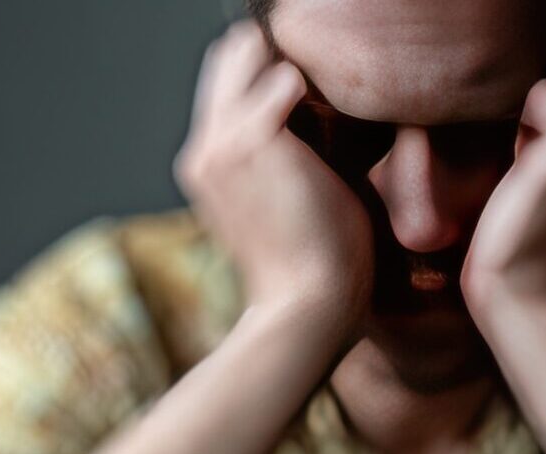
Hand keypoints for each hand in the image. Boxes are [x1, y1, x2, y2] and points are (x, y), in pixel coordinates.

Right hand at [174, 23, 370, 344]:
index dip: (266, 73)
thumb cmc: (312, 268)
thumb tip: (322, 126)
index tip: (311, 95)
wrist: (305, 309)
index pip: (225, 81)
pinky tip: (341, 129)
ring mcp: (221, 141)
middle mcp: (203, 148)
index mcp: (206, 164)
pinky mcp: (253, 138)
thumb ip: (285, 159)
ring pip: (250, 53)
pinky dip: (315, 91)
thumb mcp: (283, 204)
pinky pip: (283, 78)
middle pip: (230, 54)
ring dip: (297, 72)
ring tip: (334, 117)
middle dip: (275, 58)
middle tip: (325, 96)